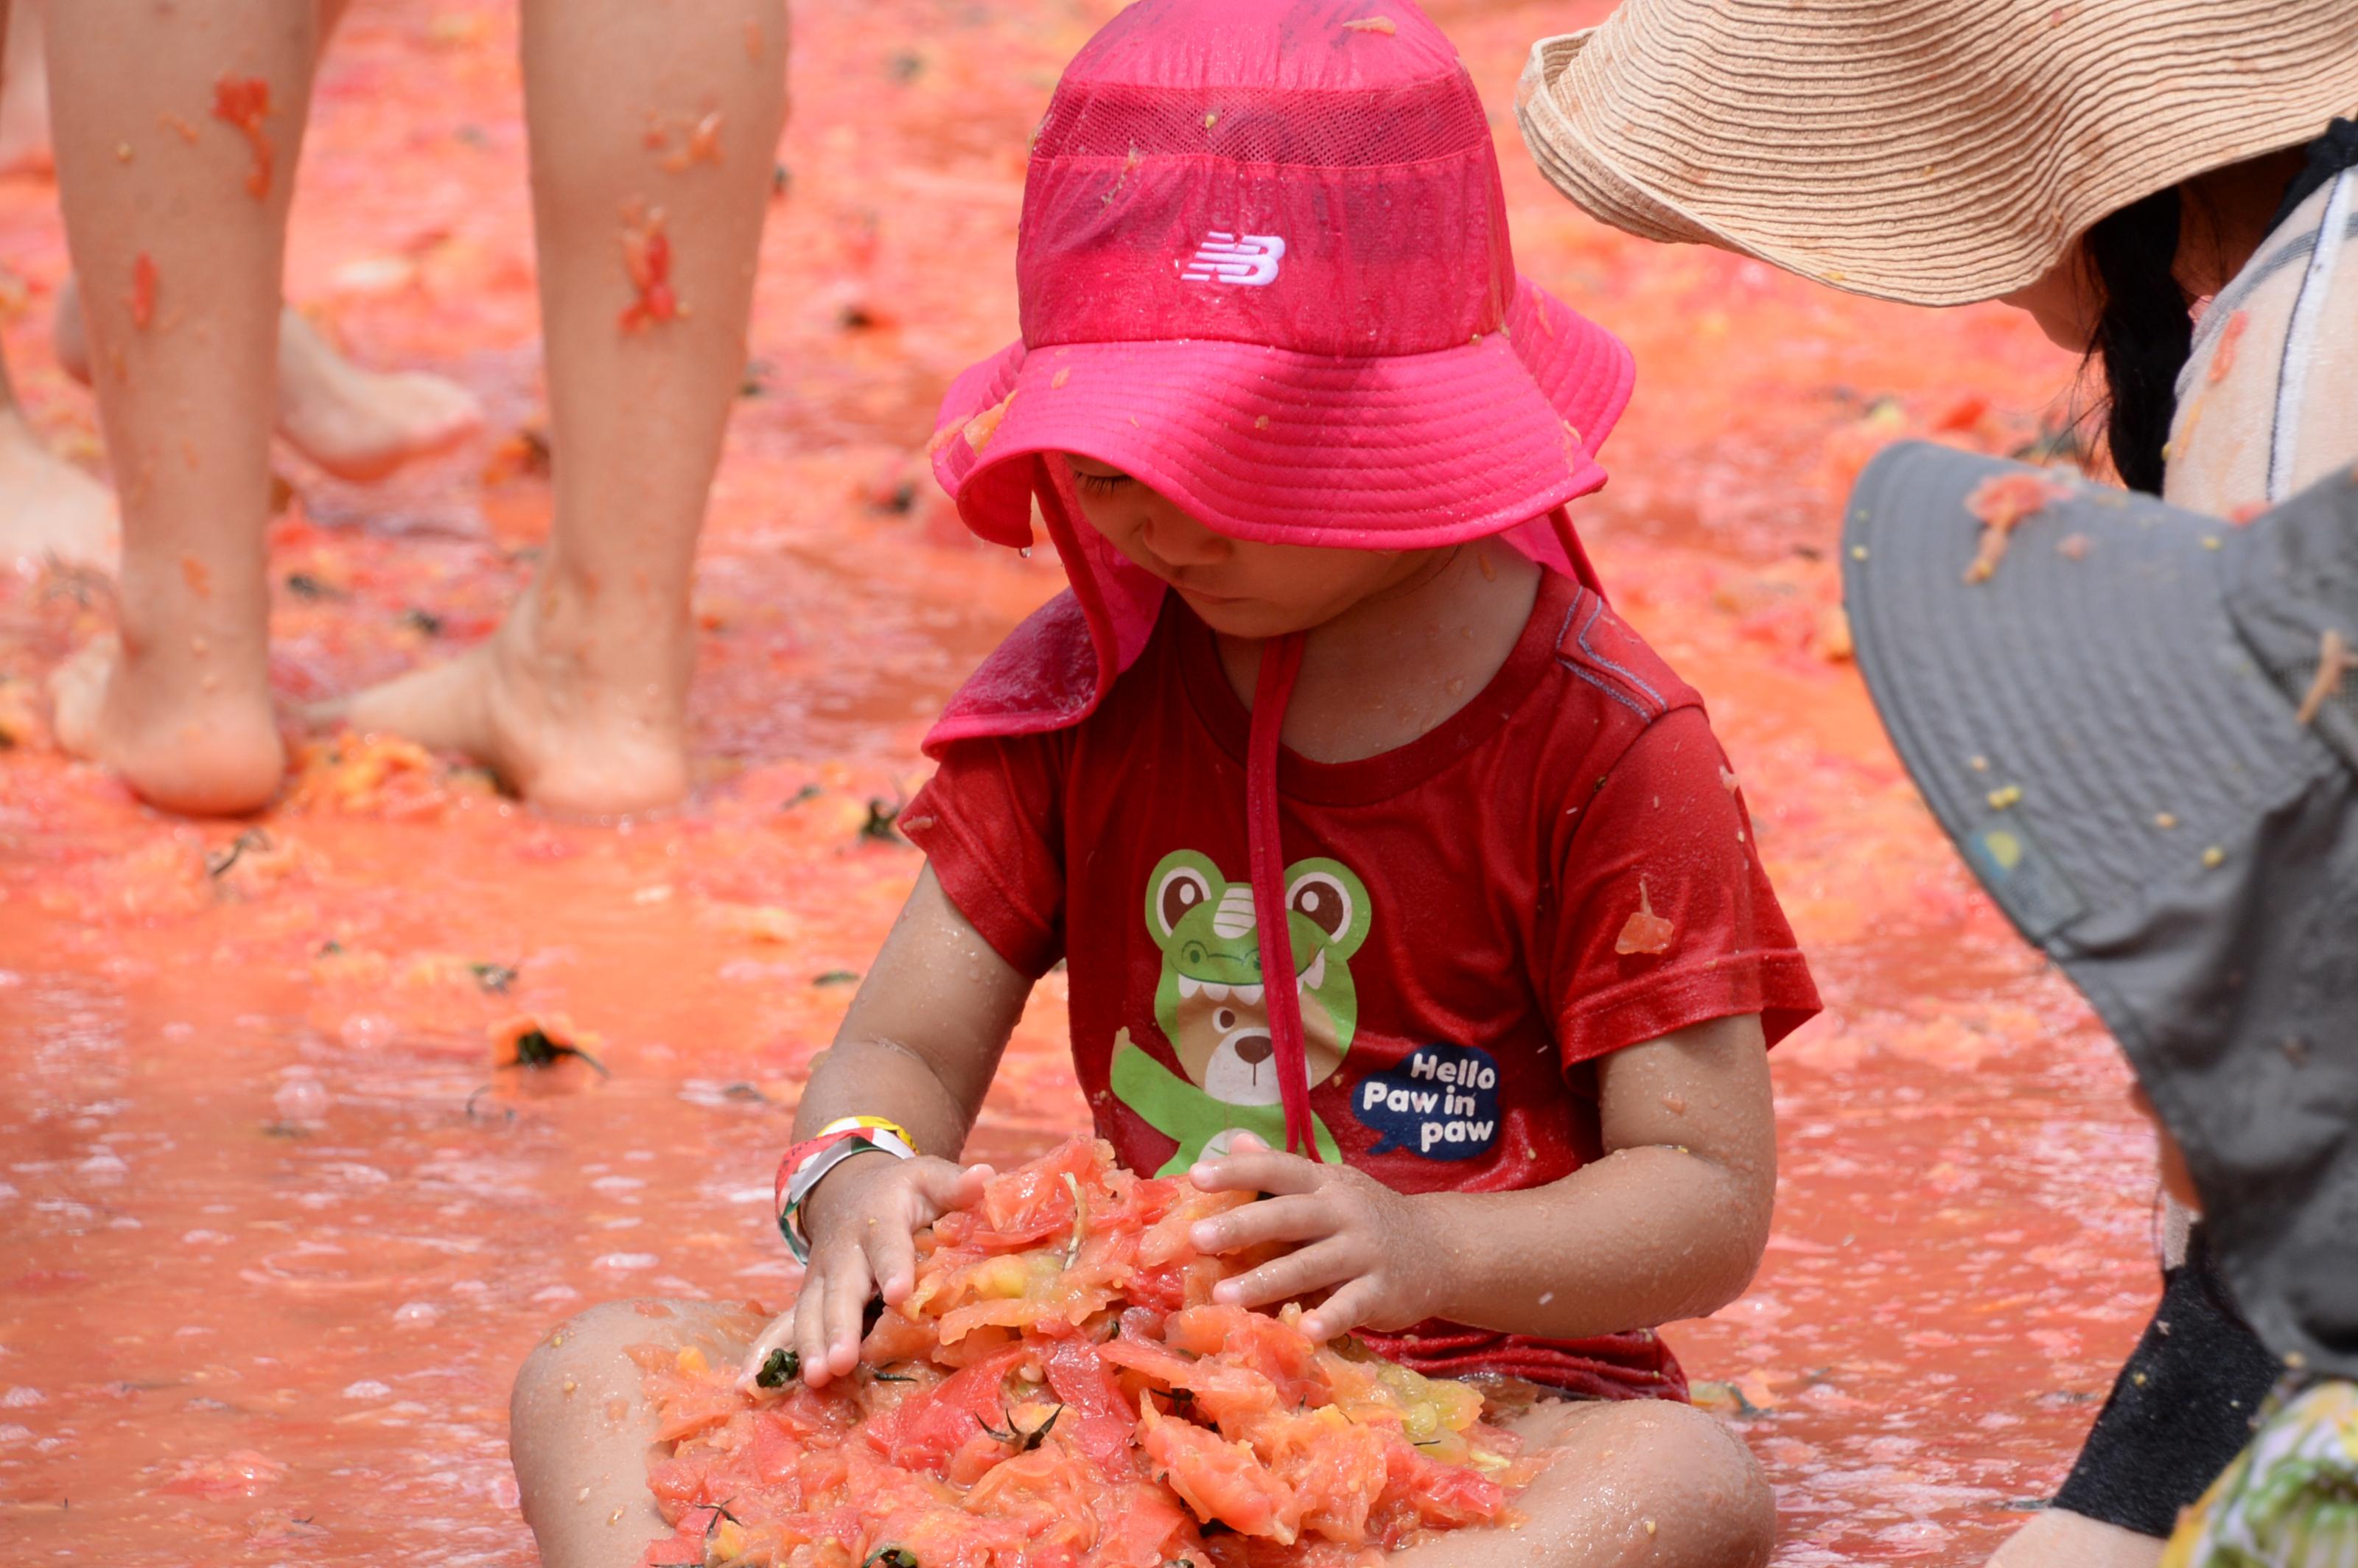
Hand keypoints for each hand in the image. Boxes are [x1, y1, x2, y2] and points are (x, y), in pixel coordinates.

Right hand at [737, 1151, 991, 1390]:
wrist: (850, 1189)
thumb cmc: (901, 1191)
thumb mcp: (928, 1178)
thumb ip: (954, 1185)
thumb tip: (985, 1179)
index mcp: (879, 1221)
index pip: (888, 1245)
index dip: (893, 1268)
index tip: (900, 1293)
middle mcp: (844, 1252)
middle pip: (840, 1290)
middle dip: (839, 1325)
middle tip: (841, 1360)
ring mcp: (821, 1278)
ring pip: (811, 1311)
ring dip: (810, 1345)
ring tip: (816, 1377)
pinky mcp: (809, 1299)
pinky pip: (785, 1325)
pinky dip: (769, 1352)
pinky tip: (752, 1382)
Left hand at [1186, 1133, 1437, 1342]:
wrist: (1441, 1249)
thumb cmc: (1366, 1219)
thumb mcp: (1330, 1186)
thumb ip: (1282, 1170)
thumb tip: (1235, 1140)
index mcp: (1325, 1183)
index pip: (1278, 1170)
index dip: (1237, 1171)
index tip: (1195, 1176)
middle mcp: (1344, 1212)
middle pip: (1288, 1216)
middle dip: (1242, 1226)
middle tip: (1197, 1238)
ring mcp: (1364, 1252)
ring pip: (1310, 1265)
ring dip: (1267, 1280)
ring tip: (1224, 1298)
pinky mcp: (1382, 1291)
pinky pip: (1351, 1306)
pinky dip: (1330, 1318)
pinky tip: (1305, 1331)